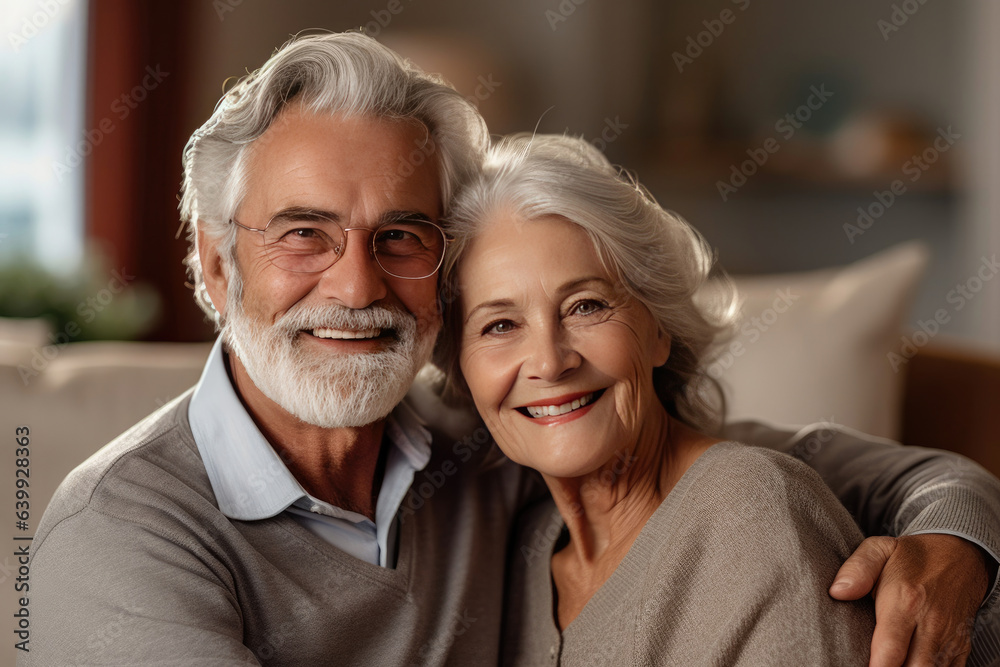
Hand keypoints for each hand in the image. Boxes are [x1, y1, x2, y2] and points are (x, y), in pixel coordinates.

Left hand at [829, 534, 991, 666]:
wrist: (959, 553)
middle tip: (869, 665)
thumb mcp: (879, 549)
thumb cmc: (911, 556)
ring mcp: (949, 638)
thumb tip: (837, 592)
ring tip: (889, 664)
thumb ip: (857, 569)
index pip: (890, 649)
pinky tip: (908, 665)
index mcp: (905, 601)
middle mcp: (931, 624)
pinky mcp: (961, 647)